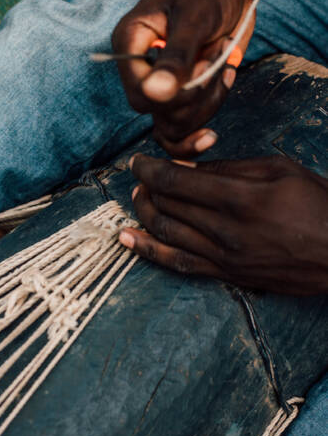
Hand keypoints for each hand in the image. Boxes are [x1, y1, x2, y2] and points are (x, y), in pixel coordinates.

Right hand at [112, 0, 257, 157]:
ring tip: (222, 61)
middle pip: (160, 115)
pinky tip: (225, 83)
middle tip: (215, 56)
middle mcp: (141, 72)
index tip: (203, 63)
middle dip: (197, 94)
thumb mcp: (194, 16)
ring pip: (177, 125)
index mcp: (130, 46)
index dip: (174, 93)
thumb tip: (156, 93)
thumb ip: (176, 56)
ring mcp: (162, 85)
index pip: (140, 95)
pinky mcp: (181, 93)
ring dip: (209, 99)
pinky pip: (189, 123)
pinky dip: (210, 108)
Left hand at [120, 154, 327, 294]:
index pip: (175, 181)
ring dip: (143, 214)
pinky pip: (179, 263)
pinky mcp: (227, 274)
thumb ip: (228, 169)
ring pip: (166, 233)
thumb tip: (187, 167)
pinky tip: (128, 240)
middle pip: (166, 206)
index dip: (148, 169)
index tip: (136, 161)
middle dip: (145, 188)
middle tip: (139, 178)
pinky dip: (149, 251)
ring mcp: (224, 255)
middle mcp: (225, 229)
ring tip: (135, 200)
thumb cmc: (317, 203)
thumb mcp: (278, 170)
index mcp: (239, 197)